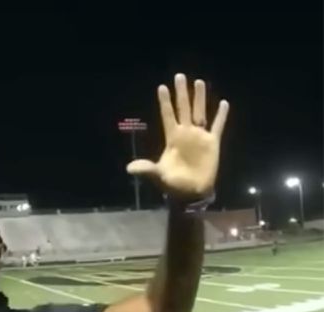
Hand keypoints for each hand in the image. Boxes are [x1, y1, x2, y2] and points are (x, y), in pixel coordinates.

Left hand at [127, 74, 228, 200]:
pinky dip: (221, 115)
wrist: (191, 193)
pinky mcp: (212, 143)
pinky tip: (224, 102)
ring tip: (199, 82)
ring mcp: (199, 137)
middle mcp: (185, 134)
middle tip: (179, 76)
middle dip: (181, 93)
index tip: (161, 87)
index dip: (165, 102)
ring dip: (199, 98)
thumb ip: (146, 169)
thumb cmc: (173, 185)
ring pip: (199, 112)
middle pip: (183, 108)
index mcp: (172, 138)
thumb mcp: (158, 176)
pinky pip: (217, 126)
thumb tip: (129, 168)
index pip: (168, 115)